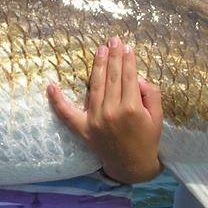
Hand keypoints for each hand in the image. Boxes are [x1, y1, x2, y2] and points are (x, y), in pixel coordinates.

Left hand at [47, 37, 162, 182]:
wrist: (132, 166)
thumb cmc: (147, 140)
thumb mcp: (157, 117)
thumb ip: (152, 95)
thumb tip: (138, 79)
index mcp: (131, 109)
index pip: (128, 77)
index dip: (127, 60)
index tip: (127, 47)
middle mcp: (111, 112)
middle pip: (112, 77)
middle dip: (113, 57)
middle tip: (113, 40)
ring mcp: (95, 120)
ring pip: (94, 87)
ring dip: (97, 66)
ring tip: (100, 50)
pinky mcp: (83, 129)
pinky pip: (66, 114)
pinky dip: (57, 100)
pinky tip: (50, 86)